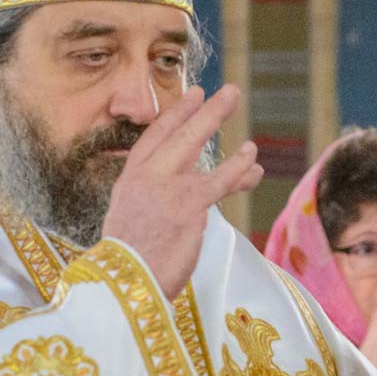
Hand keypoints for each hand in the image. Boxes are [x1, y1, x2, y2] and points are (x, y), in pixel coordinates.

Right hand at [100, 85, 262, 299]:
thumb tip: (174, 209)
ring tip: (238, 106)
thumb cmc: (127, 267)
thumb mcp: (128, 226)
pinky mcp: (189, 204)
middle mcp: (146, 178)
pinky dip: (238, 167)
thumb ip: (150, 208)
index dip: (173, 116)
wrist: (124, 284)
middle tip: (221, 91)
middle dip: (200, 109)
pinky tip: (252, 158)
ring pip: (197, 145)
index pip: (152, 140)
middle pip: (176, 134)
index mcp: (129, 182)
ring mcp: (167, 188)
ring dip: (218, 122)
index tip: (189, 99)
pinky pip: (219, 179)